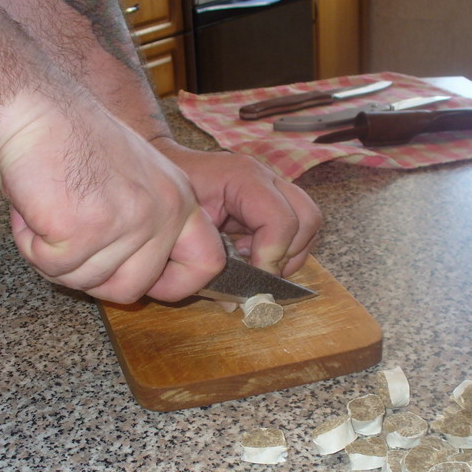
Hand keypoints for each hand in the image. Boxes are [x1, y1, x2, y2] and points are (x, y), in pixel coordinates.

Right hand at [0, 93, 224, 302]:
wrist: (30, 106)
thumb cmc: (69, 139)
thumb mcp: (132, 178)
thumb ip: (146, 226)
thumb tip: (139, 279)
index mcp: (179, 199)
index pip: (208, 261)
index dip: (175, 284)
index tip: (144, 281)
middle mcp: (163, 211)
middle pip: (131, 289)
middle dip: (90, 278)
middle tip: (67, 243)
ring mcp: (128, 222)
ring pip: (85, 281)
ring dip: (55, 257)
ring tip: (49, 210)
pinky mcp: (86, 230)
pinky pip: (53, 267)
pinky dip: (32, 245)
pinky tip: (34, 207)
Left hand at [151, 139, 321, 276]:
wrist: (162, 167)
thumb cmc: (167, 195)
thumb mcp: (183, 228)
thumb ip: (205, 263)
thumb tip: (232, 304)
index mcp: (243, 177)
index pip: (280, 220)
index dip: (272, 256)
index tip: (254, 278)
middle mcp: (266, 177)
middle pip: (307, 218)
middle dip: (288, 253)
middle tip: (258, 269)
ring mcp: (273, 185)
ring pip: (309, 222)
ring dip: (290, 252)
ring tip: (254, 260)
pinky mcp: (273, 198)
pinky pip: (298, 225)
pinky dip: (284, 247)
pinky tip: (252, 252)